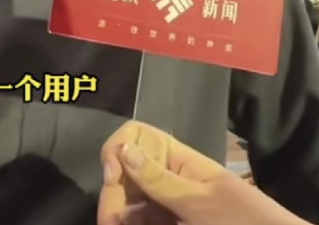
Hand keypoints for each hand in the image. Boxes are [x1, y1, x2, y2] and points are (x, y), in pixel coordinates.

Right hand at [98, 121, 302, 224]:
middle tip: (110, 224)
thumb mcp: (199, 202)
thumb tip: (123, 149)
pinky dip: (134, 222)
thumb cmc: (240, 220)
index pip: (135, 136)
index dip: (117, 150)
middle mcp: (167, 176)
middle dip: (114, 197)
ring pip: (131, 203)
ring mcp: (168, 204)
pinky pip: (144, 219)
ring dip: (121, 215)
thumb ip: (160, 179)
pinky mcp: (169, 221)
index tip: (112, 178)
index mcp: (176, 157)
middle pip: (125, 174)